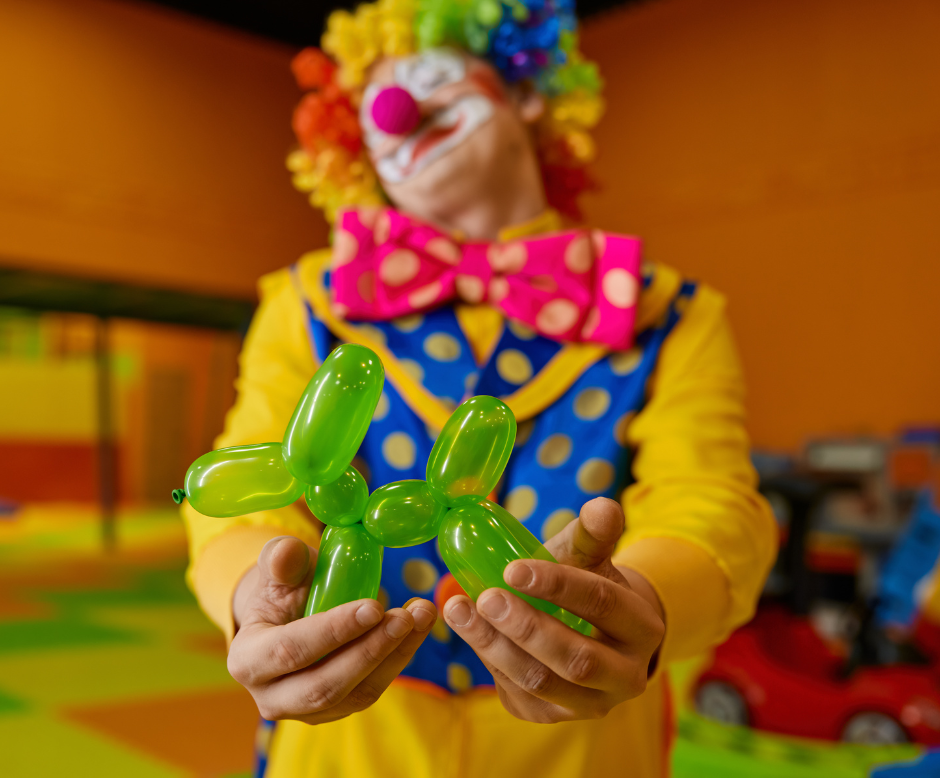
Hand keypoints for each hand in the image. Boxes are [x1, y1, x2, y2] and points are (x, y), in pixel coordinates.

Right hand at [228, 536, 436, 723]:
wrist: (287, 615)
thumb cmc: (283, 587)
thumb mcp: (277, 568)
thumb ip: (280, 558)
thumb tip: (286, 553)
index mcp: (247, 659)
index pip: (290, 651)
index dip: (333, 631)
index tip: (373, 607)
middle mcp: (270, 695)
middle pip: (324, 685)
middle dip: (370, 651)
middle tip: (405, 617)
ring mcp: (303, 710)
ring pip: (354, 693)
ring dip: (393, 655)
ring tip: (422, 615)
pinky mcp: (334, 710)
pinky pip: (370, 690)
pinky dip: (397, 659)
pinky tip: (417, 628)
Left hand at [442, 498, 664, 722]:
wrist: (592, 633)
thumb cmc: (588, 585)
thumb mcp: (592, 557)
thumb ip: (594, 532)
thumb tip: (601, 505)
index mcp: (642, 628)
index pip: (602, 604)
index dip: (557, 585)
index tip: (513, 568)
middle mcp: (626, 676)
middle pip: (576, 659)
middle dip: (526, 628)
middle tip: (486, 597)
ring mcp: (592, 704)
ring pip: (542, 682)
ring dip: (495, 646)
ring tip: (460, 610)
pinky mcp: (554, 717)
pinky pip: (520, 695)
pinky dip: (490, 662)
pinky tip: (470, 631)